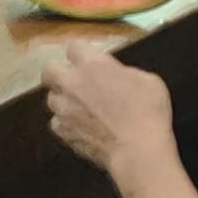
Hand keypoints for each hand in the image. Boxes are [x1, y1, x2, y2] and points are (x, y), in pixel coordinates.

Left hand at [41, 42, 176, 181]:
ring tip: (79, 108)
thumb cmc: (148, 112)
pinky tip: (80, 128)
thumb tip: (117, 76)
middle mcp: (71, 83)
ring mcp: (64, 109)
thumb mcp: (148, 80)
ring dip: (63, 100)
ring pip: (51, 98)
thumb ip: (124, 73)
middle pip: (49, 70)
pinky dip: (66, 124)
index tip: (89, 61)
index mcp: (92, 65)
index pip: (74, 47)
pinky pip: (57, 123)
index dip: (81, 53)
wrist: (137, 150)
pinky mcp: (63, 132)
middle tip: (73, 80)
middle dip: (58, 72)